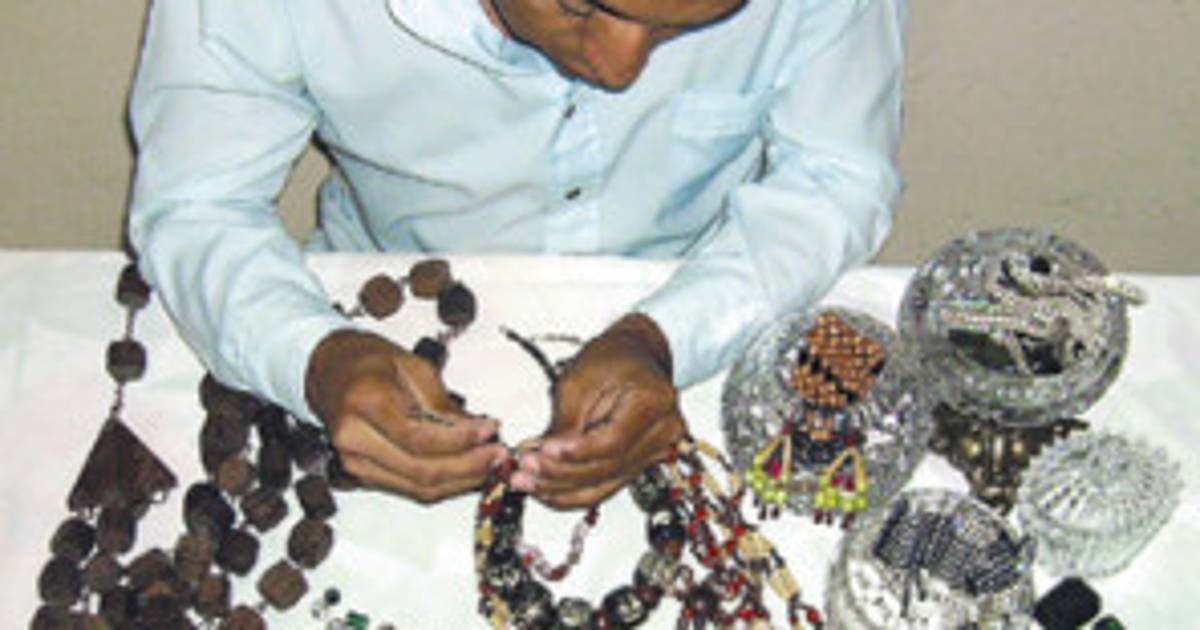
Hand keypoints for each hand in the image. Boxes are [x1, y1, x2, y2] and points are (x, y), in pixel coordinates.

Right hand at [305, 330, 506, 502]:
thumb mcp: (413, 366)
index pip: (418, 437)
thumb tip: (479, 430)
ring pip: (418, 487)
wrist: (331, 373)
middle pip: (420, 470)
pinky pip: (410, 489)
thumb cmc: (369, 362)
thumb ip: (443, 403)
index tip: (490, 430)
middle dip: (468, 466)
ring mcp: (355, 462)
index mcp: (364, 401)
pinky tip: (467, 470)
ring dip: (461, 481)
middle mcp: (354, 438)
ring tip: (490, 464)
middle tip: (498, 453)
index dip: (460, 441)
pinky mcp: (363, 475)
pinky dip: (444, 485)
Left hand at [513, 314, 685, 508]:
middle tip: (525, 470)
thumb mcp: (580, 379)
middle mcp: (663, 432)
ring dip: (563, 489)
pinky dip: (575, 492)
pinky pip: (606, 486)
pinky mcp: (640, 463)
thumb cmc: (612, 358)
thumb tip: (544, 455)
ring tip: (528, 483)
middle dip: (561, 474)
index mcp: (654, 402)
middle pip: (608, 468)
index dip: (576, 453)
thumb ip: (565, 420)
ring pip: (605, 484)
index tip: (543, 452)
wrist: (634, 356)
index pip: (613, 442)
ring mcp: (656, 451)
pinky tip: (548, 491)